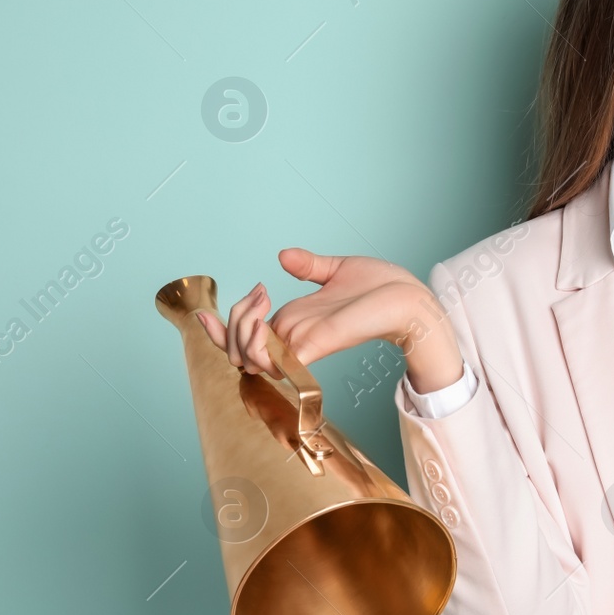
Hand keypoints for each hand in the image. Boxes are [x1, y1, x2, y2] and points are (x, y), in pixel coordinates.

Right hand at [195, 248, 461, 391]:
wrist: (412, 299)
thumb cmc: (383, 288)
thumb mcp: (338, 269)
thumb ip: (309, 266)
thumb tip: (282, 256)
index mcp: (296, 319)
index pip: (248, 334)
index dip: (221, 331)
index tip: (202, 316)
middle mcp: (295, 334)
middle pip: (241, 346)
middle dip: (230, 326)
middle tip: (256, 295)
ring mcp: (305, 342)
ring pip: (252, 354)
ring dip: (242, 331)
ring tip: (260, 301)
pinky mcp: (317, 345)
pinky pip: (277, 358)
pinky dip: (261, 347)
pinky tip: (262, 325)